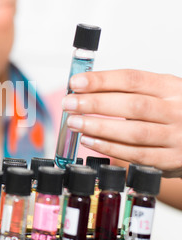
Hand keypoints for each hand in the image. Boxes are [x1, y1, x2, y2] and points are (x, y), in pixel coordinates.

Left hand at [62, 69, 181, 177]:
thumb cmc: (175, 112)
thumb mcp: (161, 93)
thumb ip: (128, 91)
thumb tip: (85, 89)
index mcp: (172, 87)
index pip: (132, 79)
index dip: (102, 80)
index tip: (76, 83)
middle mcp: (177, 110)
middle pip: (132, 105)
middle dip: (95, 103)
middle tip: (69, 104)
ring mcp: (176, 137)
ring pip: (134, 132)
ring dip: (99, 127)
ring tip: (74, 122)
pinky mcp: (171, 160)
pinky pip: (137, 155)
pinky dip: (110, 147)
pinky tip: (90, 140)